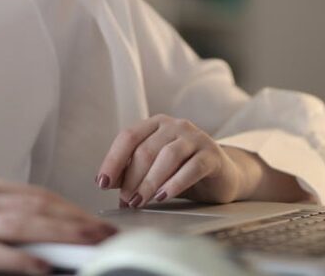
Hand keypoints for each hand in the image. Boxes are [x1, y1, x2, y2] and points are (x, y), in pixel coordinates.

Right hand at [0, 175, 115, 275]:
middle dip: (76, 220)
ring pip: (22, 224)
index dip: (70, 208)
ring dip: (62, 235)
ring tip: (90, 246)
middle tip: (108, 233)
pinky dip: (23, 260)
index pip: (37, 195)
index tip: (97, 222)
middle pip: (37, 206)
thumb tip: (48, 242)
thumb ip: (3, 227)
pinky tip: (45, 267)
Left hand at [95, 114, 249, 207]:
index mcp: (156, 124)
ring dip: (149, 182)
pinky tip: (163, 196)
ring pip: (167, 156)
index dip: (113, 159)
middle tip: (126, 200)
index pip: (128, 136)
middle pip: (146, 149)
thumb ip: (132, 171)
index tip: (103, 182)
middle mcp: (175, 125)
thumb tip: (107, 182)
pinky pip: (191, 167)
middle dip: (132, 178)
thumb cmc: (183, 171)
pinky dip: (175, 183)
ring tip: (140, 201)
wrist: (222, 175)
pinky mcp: (212, 154)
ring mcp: (195, 137)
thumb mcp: (154, 170)